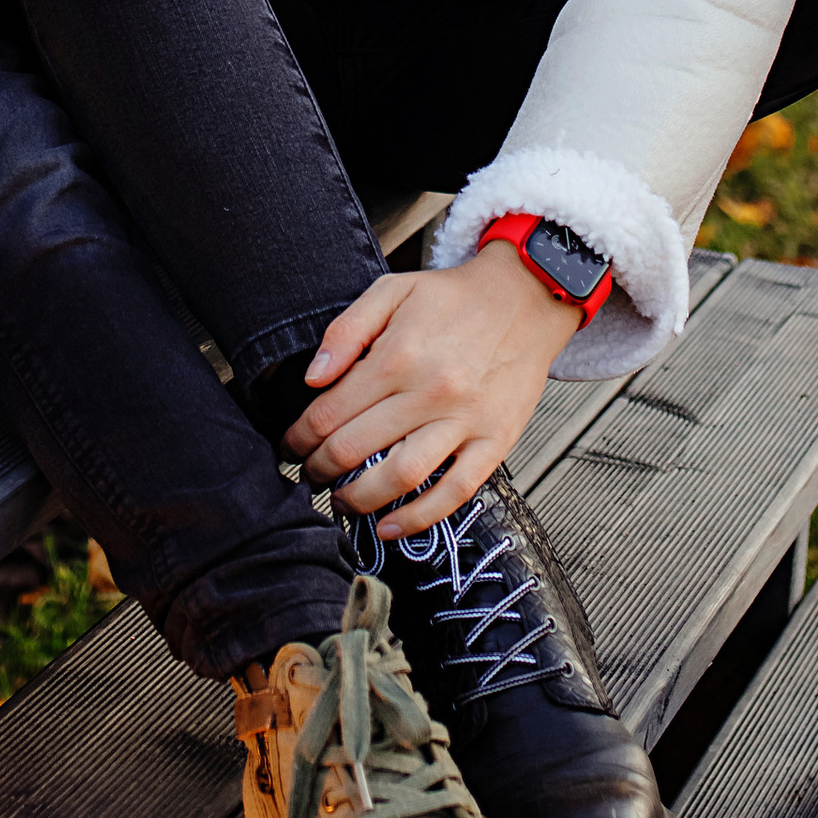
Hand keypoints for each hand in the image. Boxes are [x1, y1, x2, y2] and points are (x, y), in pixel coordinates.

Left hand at [281, 246, 580, 538]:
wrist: (525, 299)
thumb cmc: (455, 298)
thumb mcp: (392, 290)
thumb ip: (346, 330)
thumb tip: (313, 378)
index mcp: (399, 355)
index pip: (331, 412)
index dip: (301, 436)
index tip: (291, 446)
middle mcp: (431, 392)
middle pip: (357, 448)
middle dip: (321, 469)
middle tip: (309, 474)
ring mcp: (466, 420)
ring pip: (401, 477)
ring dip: (360, 499)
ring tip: (341, 502)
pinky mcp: (495, 441)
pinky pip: (456, 492)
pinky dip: (420, 517)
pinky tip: (391, 526)